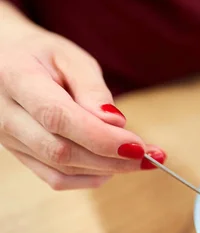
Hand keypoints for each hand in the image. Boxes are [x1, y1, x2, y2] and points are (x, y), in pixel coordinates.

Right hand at [0, 17, 165, 189]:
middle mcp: (4, 114)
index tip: (138, 146)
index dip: (100, 137)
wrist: (5, 62)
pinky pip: (53, 177)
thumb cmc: (43, 55)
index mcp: (16, 78)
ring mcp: (6, 139)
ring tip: (140, 160)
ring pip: (58, 168)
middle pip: (59, 149)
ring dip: (105, 170)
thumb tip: (115, 123)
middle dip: (111, 159)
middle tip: (152, 157)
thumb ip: (92, 89)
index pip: (58, 117)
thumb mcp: (71, 58)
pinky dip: (88, 177)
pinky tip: (113, 167)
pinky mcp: (17, 154)